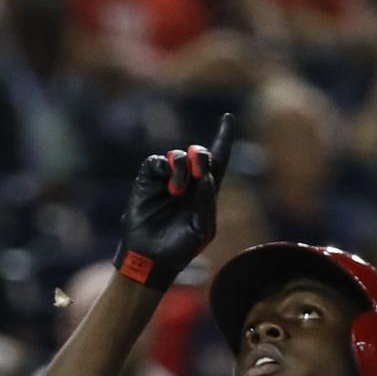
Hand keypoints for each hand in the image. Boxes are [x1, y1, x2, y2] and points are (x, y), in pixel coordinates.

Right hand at [116, 113, 232, 289]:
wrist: (151, 257)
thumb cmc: (180, 248)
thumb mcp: (203, 228)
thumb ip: (207, 201)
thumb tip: (203, 175)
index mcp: (204, 192)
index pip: (218, 161)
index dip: (223, 138)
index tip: (228, 118)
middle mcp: (187, 182)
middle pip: (200, 154)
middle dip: (202, 156)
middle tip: (198, 170)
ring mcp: (166, 179)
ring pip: (179, 155)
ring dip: (183, 167)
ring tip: (178, 191)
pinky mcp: (148, 179)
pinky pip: (158, 161)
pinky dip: (168, 170)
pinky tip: (171, 188)